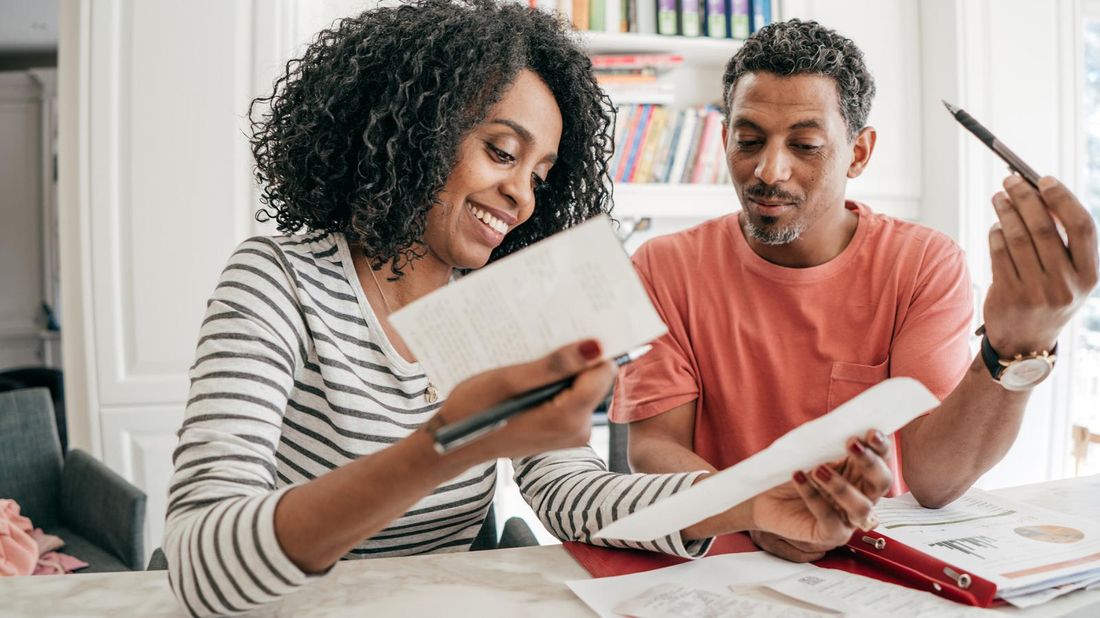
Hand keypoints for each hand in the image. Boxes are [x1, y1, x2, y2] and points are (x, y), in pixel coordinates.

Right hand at [431, 339, 613, 460]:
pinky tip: (531, 378)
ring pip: (582, 387)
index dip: (590, 349)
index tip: (571, 331)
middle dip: (573, 360)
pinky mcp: (563, 431)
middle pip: (594, 379)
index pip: (602, 372)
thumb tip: (594, 347)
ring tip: (532, 363)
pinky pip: (571, 397)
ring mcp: (572, 433)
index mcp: (567, 419)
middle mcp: (578, 430)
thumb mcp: (510, 381)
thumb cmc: (474, 410)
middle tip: (543, 346)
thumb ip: (555, 365)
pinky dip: (555, 384)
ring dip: (561, 371)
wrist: (455, 443)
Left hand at [750, 429, 893, 561]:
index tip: (871, 432)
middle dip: (870, 463)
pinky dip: (813, 497)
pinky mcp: (830, 534)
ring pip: (861, 507)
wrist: (763, 497)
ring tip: (818, 469)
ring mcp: (848, 518)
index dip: (881, 447)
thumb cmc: (791, 473)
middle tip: (852, 444)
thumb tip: (842, 428)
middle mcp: (860, 496)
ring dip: (842, 486)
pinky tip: (798, 478)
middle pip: (882, 483)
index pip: (882, 460)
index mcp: (859, 473)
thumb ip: (829, 445)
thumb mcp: (810, 454)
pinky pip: (830, 519)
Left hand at [984, 176, 1098, 356]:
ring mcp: (1037, 292)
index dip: (1063, 198)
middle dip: (1026, 198)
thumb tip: (1040, 194)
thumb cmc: (1049, 297)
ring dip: (1005, 211)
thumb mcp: (1069, 276)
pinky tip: (996, 225)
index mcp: (1089, 275)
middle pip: (1044, 227)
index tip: (1044, 179)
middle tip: (1011, 180)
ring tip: (998, 197)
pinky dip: (996, 233)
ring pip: (1017, 238)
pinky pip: (999, 254)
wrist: (1026, 343)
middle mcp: (1066, 284)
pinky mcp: (1009, 297)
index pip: (1082, 226)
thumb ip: (1063, 242)